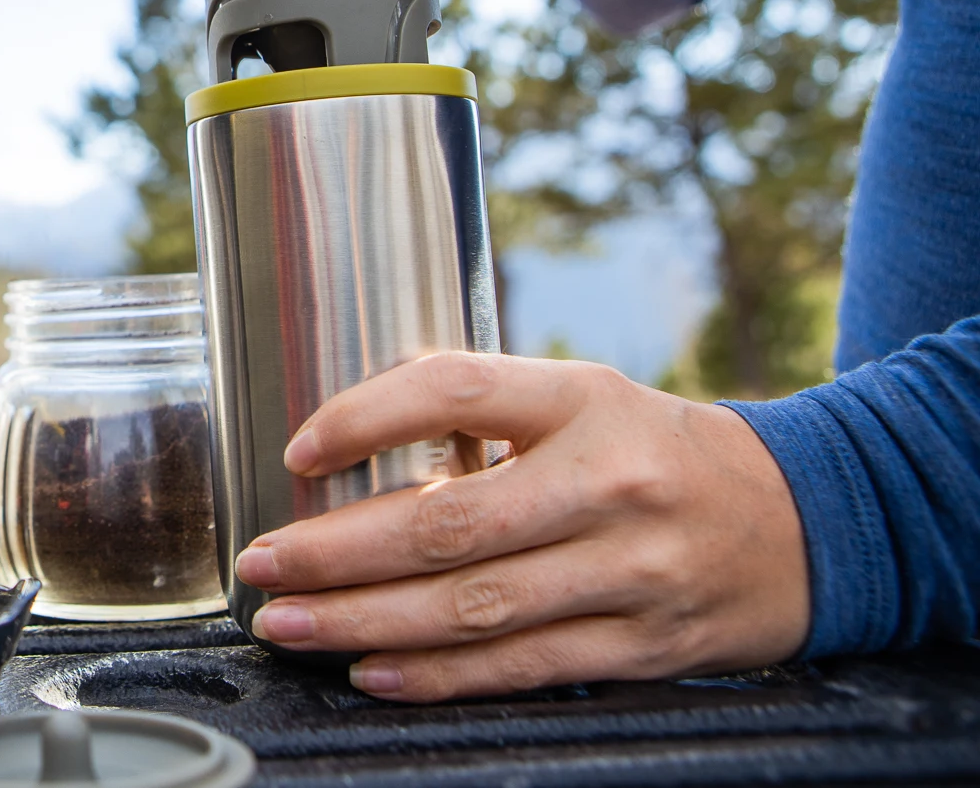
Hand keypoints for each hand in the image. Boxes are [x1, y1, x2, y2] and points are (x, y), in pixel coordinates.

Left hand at [231, 352, 809, 700]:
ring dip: (364, 622)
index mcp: (584, 400)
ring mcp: (629, 572)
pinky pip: (521, 667)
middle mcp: (607, 483)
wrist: (802, 523)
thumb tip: (348, 438)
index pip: (457, 390)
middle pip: (448, 525)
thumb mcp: (582, 398)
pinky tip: (371, 669)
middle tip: (263, 565)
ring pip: (473, 608)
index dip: (366, 416)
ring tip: (291, 623)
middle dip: (336, 552)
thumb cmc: (654, 452)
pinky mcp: (642, 646)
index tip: (298, 451)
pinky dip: (437, 675)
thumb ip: (482, 412)